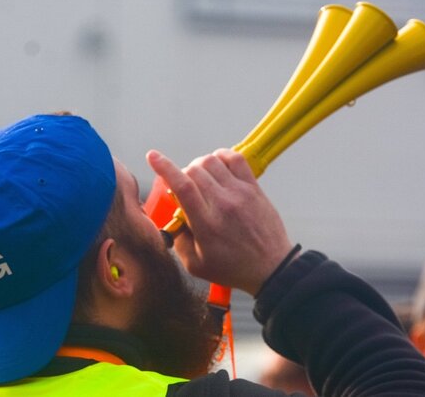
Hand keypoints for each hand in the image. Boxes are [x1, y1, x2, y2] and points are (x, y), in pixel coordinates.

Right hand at [146, 148, 293, 294]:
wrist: (271, 268)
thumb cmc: (234, 268)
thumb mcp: (196, 265)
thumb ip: (178, 242)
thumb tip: (173, 219)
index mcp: (206, 224)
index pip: (182, 186)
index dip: (164, 168)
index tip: (153, 157)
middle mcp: (223, 204)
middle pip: (194, 170)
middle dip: (181, 173)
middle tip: (184, 188)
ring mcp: (240, 193)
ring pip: (212, 161)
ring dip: (199, 165)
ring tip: (200, 179)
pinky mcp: (254, 188)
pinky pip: (236, 158)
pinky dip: (222, 156)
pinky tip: (217, 166)